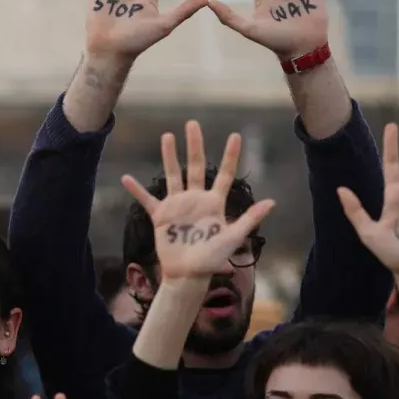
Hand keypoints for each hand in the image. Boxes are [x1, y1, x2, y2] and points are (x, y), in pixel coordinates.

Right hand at [121, 121, 276, 279]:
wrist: (189, 274)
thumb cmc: (212, 258)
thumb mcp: (233, 237)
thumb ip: (249, 218)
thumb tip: (272, 202)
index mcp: (214, 202)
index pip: (224, 173)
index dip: (230, 155)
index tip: (235, 135)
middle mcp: (195, 199)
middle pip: (195, 166)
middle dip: (194, 145)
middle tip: (193, 124)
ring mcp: (177, 206)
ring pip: (172, 175)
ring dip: (169, 156)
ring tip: (167, 136)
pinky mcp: (161, 216)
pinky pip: (147, 200)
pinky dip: (136, 190)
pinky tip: (125, 178)